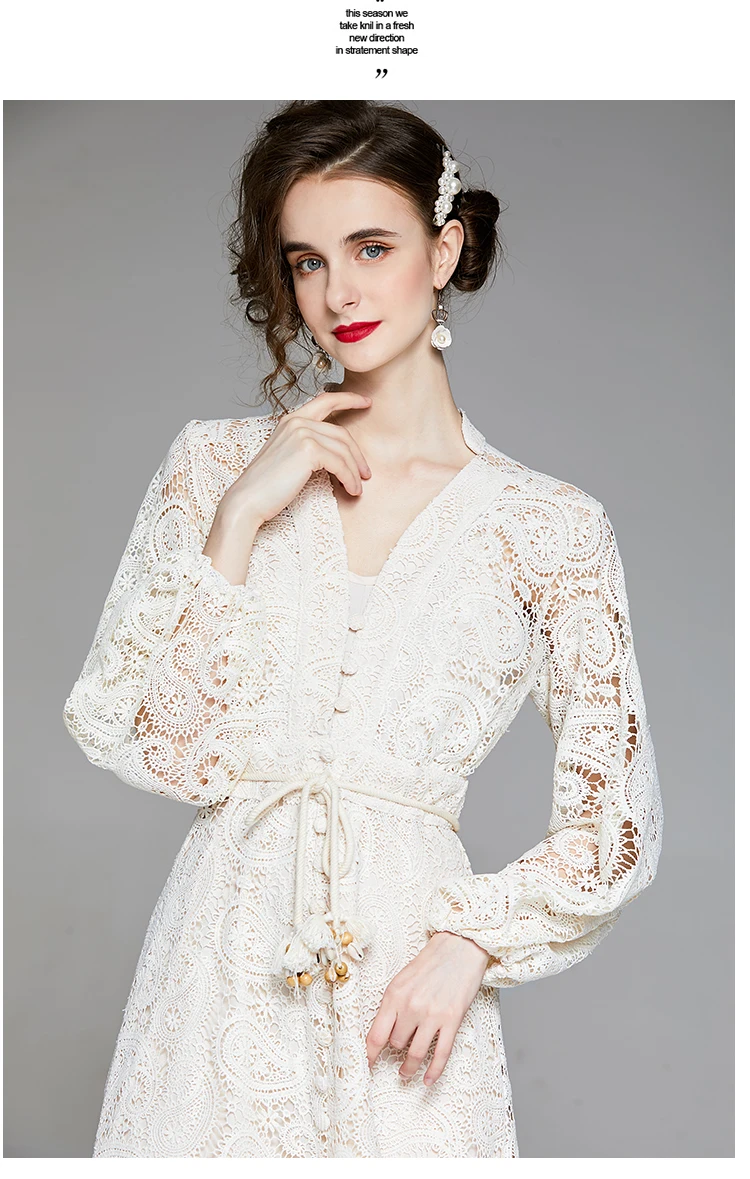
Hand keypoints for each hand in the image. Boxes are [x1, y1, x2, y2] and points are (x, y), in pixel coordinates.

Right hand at [203, 389, 371, 584]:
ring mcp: (302, 434)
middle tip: (366, 474)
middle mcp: (296, 422)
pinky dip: (349, 478)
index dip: (349, 399)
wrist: (248, 500)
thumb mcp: (288, 458)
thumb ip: (308, 446)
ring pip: (344, 450)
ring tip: (358, 488)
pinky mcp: (309, 451)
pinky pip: (340, 464)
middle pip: (341, 433)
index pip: (325, 400)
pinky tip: (351, 490)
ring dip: (355, 472)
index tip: (367, 402)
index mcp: (291, 420)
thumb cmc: (267, 486)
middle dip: (357, 455)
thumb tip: (337, 453)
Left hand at [365, 930, 490, 1086]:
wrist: (459, 948)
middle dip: (396, 1049)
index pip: (376, 1034)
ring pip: (415, 1053)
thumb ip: (393, 1004)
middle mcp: (411, 1007)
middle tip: (396, 1053)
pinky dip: (434, 1071)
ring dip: (409, 1068)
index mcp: (394, 995)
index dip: (369, 1055)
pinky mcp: (452, 1020)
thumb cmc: (430, 963)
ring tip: (405, 1073)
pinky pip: (441, 1053)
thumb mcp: (402, 979)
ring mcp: (432, 1015)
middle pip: (396, 1043)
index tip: (366, 1065)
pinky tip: (428, 1080)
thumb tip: (384, 1032)